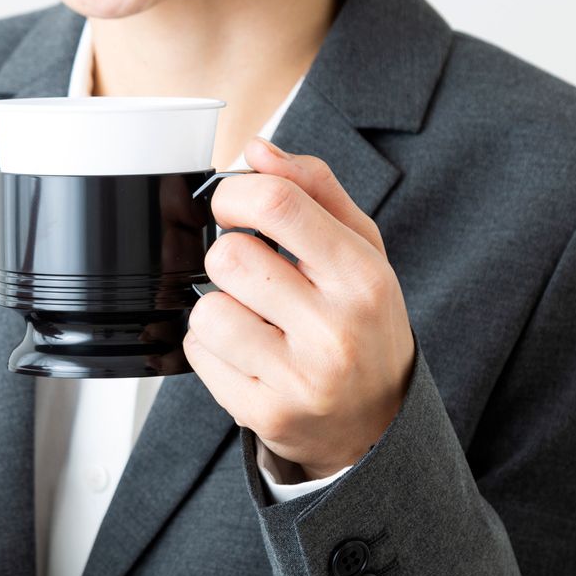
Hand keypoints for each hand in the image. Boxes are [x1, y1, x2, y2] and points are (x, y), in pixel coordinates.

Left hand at [183, 138, 414, 482]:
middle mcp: (335, 331)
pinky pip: (198, 355)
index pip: (277, 204)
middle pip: (230, 257)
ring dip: (218, 308)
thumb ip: (313, 189)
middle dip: (229, 257)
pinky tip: (250, 354)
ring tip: (255, 320)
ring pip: (206, 311)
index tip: (232, 206)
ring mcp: (299, 379)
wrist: (377, 425)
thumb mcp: (361, 249)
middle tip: (254, 273)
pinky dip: (212, 349)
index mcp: (362, 278)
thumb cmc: (364, 324)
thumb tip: (257, 150)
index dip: (235, 194)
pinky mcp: (264, 414)